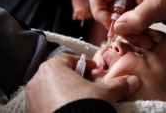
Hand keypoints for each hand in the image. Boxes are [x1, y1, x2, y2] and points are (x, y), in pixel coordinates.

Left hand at [25, 53, 139, 112]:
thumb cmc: (85, 107)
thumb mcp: (105, 94)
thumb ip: (118, 84)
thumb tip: (133, 81)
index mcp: (54, 68)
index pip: (69, 58)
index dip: (84, 63)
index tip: (94, 70)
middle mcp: (38, 80)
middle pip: (59, 73)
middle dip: (74, 77)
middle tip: (88, 85)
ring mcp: (33, 98)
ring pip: (51, 88)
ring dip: (64, 91)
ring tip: (79, 100)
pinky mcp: (32, 112)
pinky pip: (45, 103)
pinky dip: (56, 104)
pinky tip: (69, 110)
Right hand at [89, 0, 165, 34]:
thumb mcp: (157, 5)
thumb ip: (137, 19)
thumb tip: (117, 29)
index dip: (101, 14)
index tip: (115, 27)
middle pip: (107, 12)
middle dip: (122, 29)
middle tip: (138, 39)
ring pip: (119, 20)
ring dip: (132, 33)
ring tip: (148, 40)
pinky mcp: (134, 6)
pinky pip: (129, 21)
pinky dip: (138, 31)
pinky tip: (149, 36)